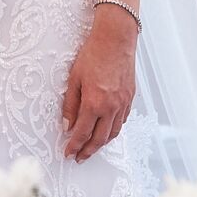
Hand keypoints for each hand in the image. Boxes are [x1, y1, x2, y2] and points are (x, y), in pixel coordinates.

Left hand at [60, 11, 137, 161]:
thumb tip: (66, 125)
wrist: (116, 38)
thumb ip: (70, 104)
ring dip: (101, 144)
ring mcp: (123, 103)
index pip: (82, 133)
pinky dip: (113, 130)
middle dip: (88, 151)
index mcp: (95, 103)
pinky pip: (122, 121)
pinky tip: (106, 130)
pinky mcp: (130, 98)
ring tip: (92, 148)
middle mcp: (111, 107)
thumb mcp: (74, 78)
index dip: (74, 146)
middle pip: (99, 139)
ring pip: (113, 133)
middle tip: (79, 157)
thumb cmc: (93, 54)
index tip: (68, 153)